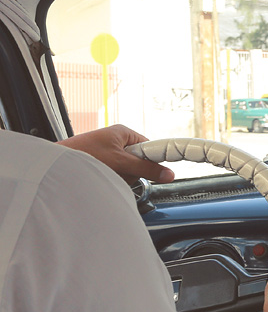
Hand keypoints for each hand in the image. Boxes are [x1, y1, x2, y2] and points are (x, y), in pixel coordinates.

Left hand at [59, 124, 174, 183]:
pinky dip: (110, 178)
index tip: (160, 170)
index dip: (153, 158)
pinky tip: (101, 179)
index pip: (150, 146)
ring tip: (106, 175)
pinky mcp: (99, 163)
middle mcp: (116, 140)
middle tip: (121, 173)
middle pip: (139, 160)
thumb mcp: (120, 162)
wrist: (53, 165)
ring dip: (120, 176)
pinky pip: (114, 174)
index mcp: (123, 132)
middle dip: (132, 171)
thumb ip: (146, 169)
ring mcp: (107, 152)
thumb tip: (169, 174)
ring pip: (126, 170)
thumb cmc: (82, 155)